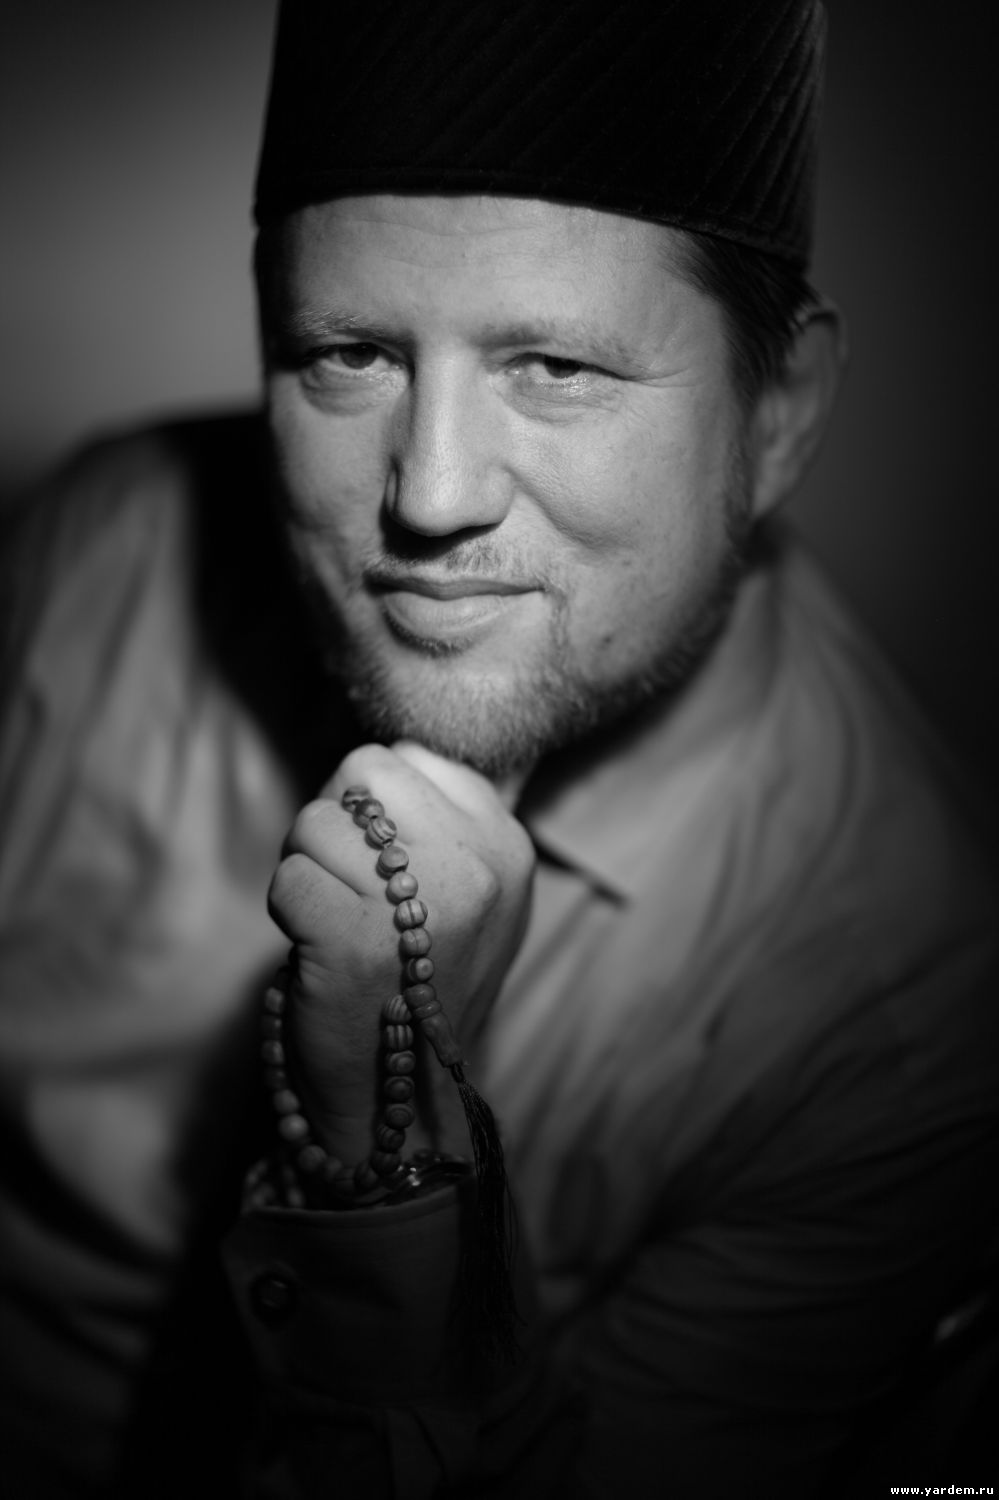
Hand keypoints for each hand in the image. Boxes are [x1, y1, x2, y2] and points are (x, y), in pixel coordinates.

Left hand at [267, 742, 535, 1159]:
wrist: (401, 1105)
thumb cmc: (417, 987)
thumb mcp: (470, 898)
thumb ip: (441, 826)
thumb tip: (373, 765)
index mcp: (508, 845)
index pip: (408, 757)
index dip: (371, 804)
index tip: (381, 863)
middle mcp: (476, 866)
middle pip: (361, 771)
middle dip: (333, 821)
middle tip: (346, 885)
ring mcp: (421, 904)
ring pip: (314, 822)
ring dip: (306, 869)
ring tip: (337, 923)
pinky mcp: (356, 942)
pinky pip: (287, 878)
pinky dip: (287, 913)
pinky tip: (318, 952)